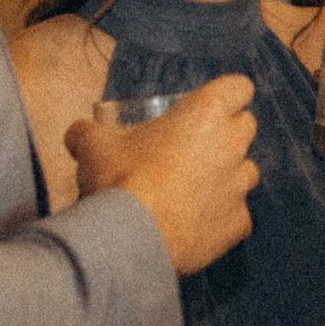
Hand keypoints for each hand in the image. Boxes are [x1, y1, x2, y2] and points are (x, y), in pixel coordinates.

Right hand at [68, 73, 258, 274]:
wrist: (131, 238)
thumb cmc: (119, 181)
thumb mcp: (94, 145)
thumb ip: (87, 133)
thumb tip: (77, 134)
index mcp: (206, 113)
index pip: (239, 87)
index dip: (229, 93)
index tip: (214, 103)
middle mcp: (231, 145)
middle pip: (246, 127)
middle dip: (227, 132)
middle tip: (196, 146)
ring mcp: (238, 186)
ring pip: (247, 171)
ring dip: (228, 175)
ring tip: (196, 187)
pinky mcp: (239, 223)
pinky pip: (239, 215)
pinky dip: (223, 218)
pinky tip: (197, 223)